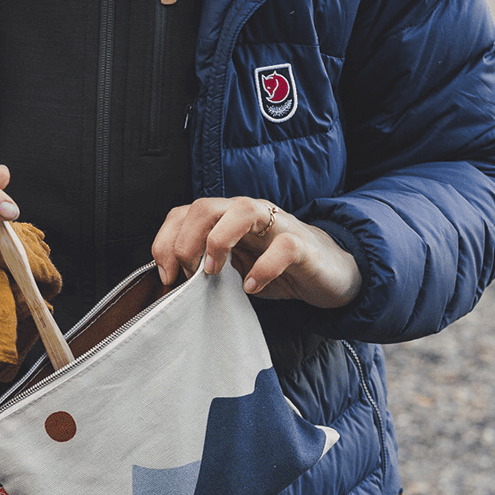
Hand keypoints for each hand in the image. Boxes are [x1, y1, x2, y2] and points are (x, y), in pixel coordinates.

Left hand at [152, 197, 361, 308]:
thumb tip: (170, 282)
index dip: (166, 241)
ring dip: (218, 241)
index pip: (184, 213)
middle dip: (186, 241)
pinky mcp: (303, 245)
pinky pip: (282, 246)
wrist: (328, 274)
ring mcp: (277, 225)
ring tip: (212, 273)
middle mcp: (249, 213)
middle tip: (188, 275)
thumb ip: (206, 265)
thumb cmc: (276, 269)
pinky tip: (252, 288)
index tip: (166, 276)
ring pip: (242, 209)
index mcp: (226, 217)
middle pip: (205, 206)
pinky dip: (263, 268)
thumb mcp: (234, 267)